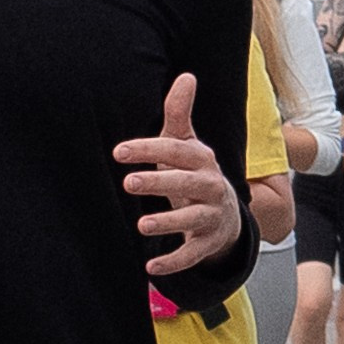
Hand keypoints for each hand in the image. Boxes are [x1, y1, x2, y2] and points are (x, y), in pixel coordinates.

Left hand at [114, 72, 242, 277]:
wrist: (225, 215)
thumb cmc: (193, 174)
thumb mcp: (187, 145)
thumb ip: (179, 114)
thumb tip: (186, 75)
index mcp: (202, 160)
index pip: (177, 151)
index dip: (149, 149)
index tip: (119, 151)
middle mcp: (211, 186)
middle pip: (187, 182)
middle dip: (160, 182)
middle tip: (128, 183)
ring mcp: (212, 215)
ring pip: (193, 218)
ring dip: (169, 222)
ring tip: (142, 226)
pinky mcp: (208, 242)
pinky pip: (193, 253)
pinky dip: (174, 262)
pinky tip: (150, 268)